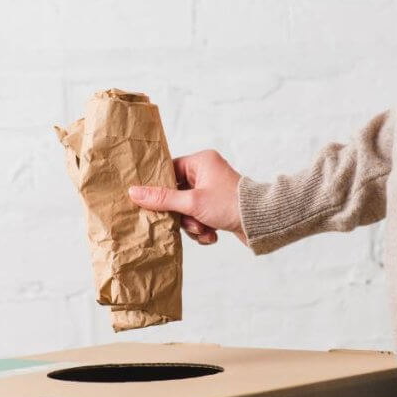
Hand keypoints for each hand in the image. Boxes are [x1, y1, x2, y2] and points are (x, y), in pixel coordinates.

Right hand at [128, 150, 246, 245]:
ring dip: (193, 225)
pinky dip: (203, 229)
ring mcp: (213, 191)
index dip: (160, 189)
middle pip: (177, 194)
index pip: (169, 171)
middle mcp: (207, 173)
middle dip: (182, 214)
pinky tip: (213, 235)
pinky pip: (199, 217)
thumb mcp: (192, 202)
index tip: (151, 202)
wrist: (262, 222)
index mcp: (201, 162)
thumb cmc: (230, 205)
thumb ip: (162, 198)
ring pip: (187, 210)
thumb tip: (134, 192)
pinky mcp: (218, 207)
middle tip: (188, 222)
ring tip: (204, 230)